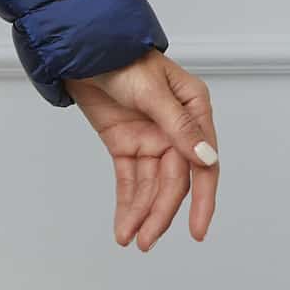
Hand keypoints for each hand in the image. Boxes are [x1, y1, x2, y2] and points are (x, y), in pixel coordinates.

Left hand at [62, 51, 218, 250]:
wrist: (82, 49)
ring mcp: (149, 139)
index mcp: (193, 112)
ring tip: (131, 239)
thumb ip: (179, 127)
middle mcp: (175, 130)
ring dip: (142, 213)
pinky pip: (129, 180)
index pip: (203, 166)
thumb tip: (207, 160)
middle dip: (160, 213)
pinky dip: (126, 203)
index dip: (202, 200)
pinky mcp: (125, 144)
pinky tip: (124, 225)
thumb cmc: (123, 57)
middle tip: (146, 241)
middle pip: (173, 182)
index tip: (197, 231)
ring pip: (150, 186)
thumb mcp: (152, 91)